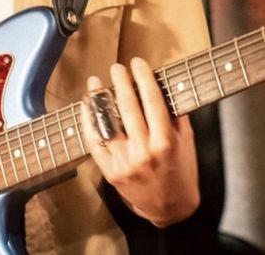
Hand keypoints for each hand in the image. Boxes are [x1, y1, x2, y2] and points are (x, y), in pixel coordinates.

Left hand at [82, 57, 199, 227]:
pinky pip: (93, 140)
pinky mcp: (109, 170)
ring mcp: (124, 161)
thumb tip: (162, 84)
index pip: (153, 101)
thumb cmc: (181, 171)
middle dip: (121, 82)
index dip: (144, 78)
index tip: (137, 62)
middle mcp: (143, 151)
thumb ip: (175, 115)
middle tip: (116, 67)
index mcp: (165, 143)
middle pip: (128, 107)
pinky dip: (87, 120)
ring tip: (95, 81)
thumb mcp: (186, 143)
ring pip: (106, 122)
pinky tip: (86, 105)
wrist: (170, 209)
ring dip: (98, 98)